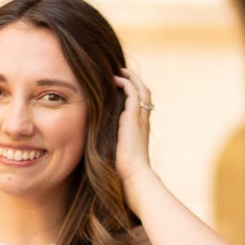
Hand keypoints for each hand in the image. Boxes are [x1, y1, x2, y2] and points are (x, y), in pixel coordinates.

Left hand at [113, 70, 154, 188]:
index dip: (135, 93)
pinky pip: (132, 93)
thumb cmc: (125, 170)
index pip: (142, 104)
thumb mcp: (118, 153)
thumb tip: (99, 145)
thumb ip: (114, 143)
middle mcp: (144, 121)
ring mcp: (141, 118)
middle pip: (145, 93)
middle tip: (122, 72)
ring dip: (131, 78)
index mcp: (141, 128)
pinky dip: (125, 83)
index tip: (122, 86)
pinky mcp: (134, 117)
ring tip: (119, 70)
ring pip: (141, 90)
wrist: (134, 174)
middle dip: (135, 81)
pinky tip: (114, 79)